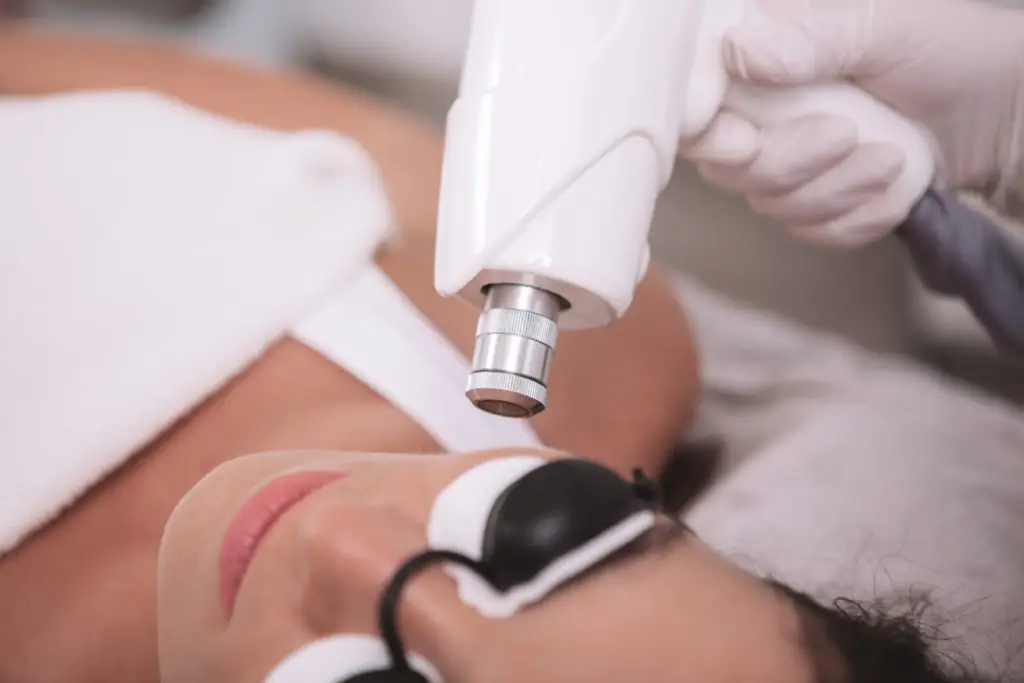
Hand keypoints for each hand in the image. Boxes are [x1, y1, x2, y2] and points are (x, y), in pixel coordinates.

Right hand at [681, 0, 1023, 245]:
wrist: (1001, 116)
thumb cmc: (950, 52)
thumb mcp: (885, 27)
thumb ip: (811, 38)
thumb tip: (739, 51)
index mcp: (763, 53)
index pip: (694, 102)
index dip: (704, 132)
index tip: (744, 142)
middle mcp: (762, 109)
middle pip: (724, 165)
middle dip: (788, 163)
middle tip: (846, 135)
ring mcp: (784, 159)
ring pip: (766, 203)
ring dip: (834, 190)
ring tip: (890, 157)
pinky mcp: (812, 202)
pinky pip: (807, 231)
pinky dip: (854, 217)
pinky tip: (890, 188)